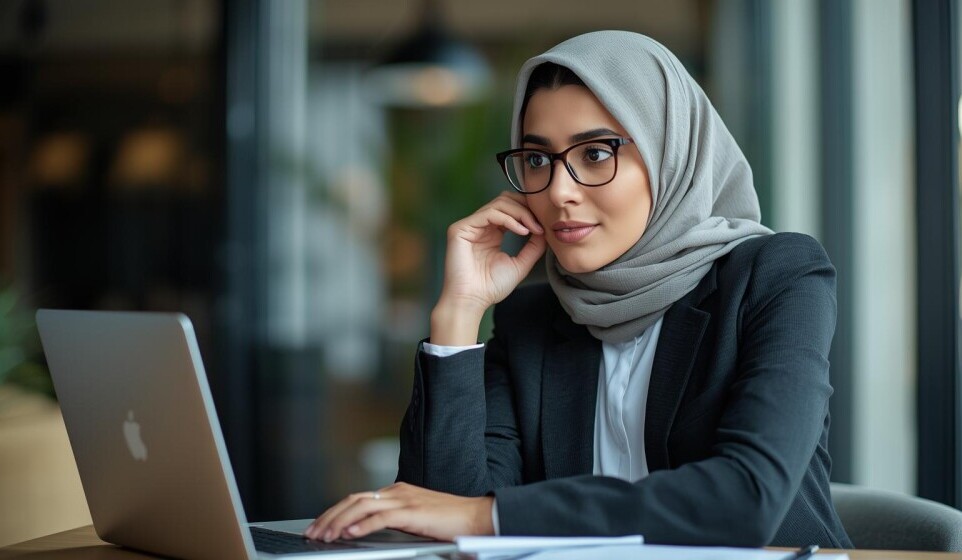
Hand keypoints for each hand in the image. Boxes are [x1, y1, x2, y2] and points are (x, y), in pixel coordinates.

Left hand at [304, 482, 493, 542]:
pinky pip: (382, 517)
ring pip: (362, 505)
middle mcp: (397, 492)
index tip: (319, 526)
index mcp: (396, 492)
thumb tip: (365, 530)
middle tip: (312, 533)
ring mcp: (405, 500)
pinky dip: (363, 524)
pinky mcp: (413, 512)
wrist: (476, 517)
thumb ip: (392, 519)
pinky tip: (350, 533)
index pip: (357, 498)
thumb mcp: (414, 518)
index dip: (334, 512)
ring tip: (325, 536)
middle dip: (329, 517)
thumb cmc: (449, 521)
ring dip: (340, 521)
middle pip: (353, 499)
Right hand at [431, 192, 545, 344]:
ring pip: (499, 204)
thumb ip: (533, 247)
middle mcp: (480, 226)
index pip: (510, 210)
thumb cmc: (491, 287)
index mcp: (491, 232)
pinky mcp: (461, 228)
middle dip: (526, 208)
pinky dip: (509, 219)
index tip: (544, 225)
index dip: (528, 212)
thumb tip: (545, 229)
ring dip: (521, 213)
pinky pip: (489, 213)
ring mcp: (469, 226)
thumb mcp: (520, 264)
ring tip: (533, 228)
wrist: (472, 301)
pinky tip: (522, 231)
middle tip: (540, 223)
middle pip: (505, 200)